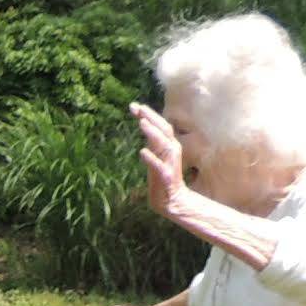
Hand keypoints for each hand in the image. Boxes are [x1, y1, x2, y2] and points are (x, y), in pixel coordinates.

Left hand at [130, 101, 190, 223]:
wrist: (172, 200)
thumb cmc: (161, 176)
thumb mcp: (156, 155)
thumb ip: (151, 140)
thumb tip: (142, 121)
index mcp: (169, 145)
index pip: (161, 125)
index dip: (149, 114)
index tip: (133, 105)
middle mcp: (172, 151)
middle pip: (165, 130)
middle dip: (152, 118)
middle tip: (139, 108)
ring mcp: (170, 164)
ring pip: (164, 145)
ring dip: (153, 133)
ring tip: (141, 123)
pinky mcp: (167, 177)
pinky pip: (159, 166)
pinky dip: (151, 158)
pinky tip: (142, 151)